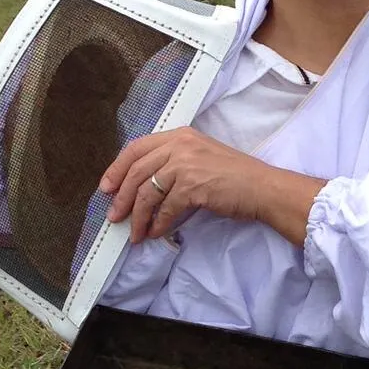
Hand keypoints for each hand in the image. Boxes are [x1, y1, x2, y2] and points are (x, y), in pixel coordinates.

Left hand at [100, 128, 323, 247]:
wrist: (262, 188)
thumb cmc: (235, 176)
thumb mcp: (201, 157)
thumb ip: (173, 162)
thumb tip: (144, 187)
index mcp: (180, 135)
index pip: (136, 148)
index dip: (117, 169)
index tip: (106, 187)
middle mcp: (180, 145)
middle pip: (136, 171)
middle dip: (121, 198)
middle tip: (114, 217)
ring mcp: (186, 165)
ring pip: (147, 192)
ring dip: (138, 217)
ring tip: (136, 233)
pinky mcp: (193, 187)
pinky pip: (165, 209)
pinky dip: (158, 224)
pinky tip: (157, 233)